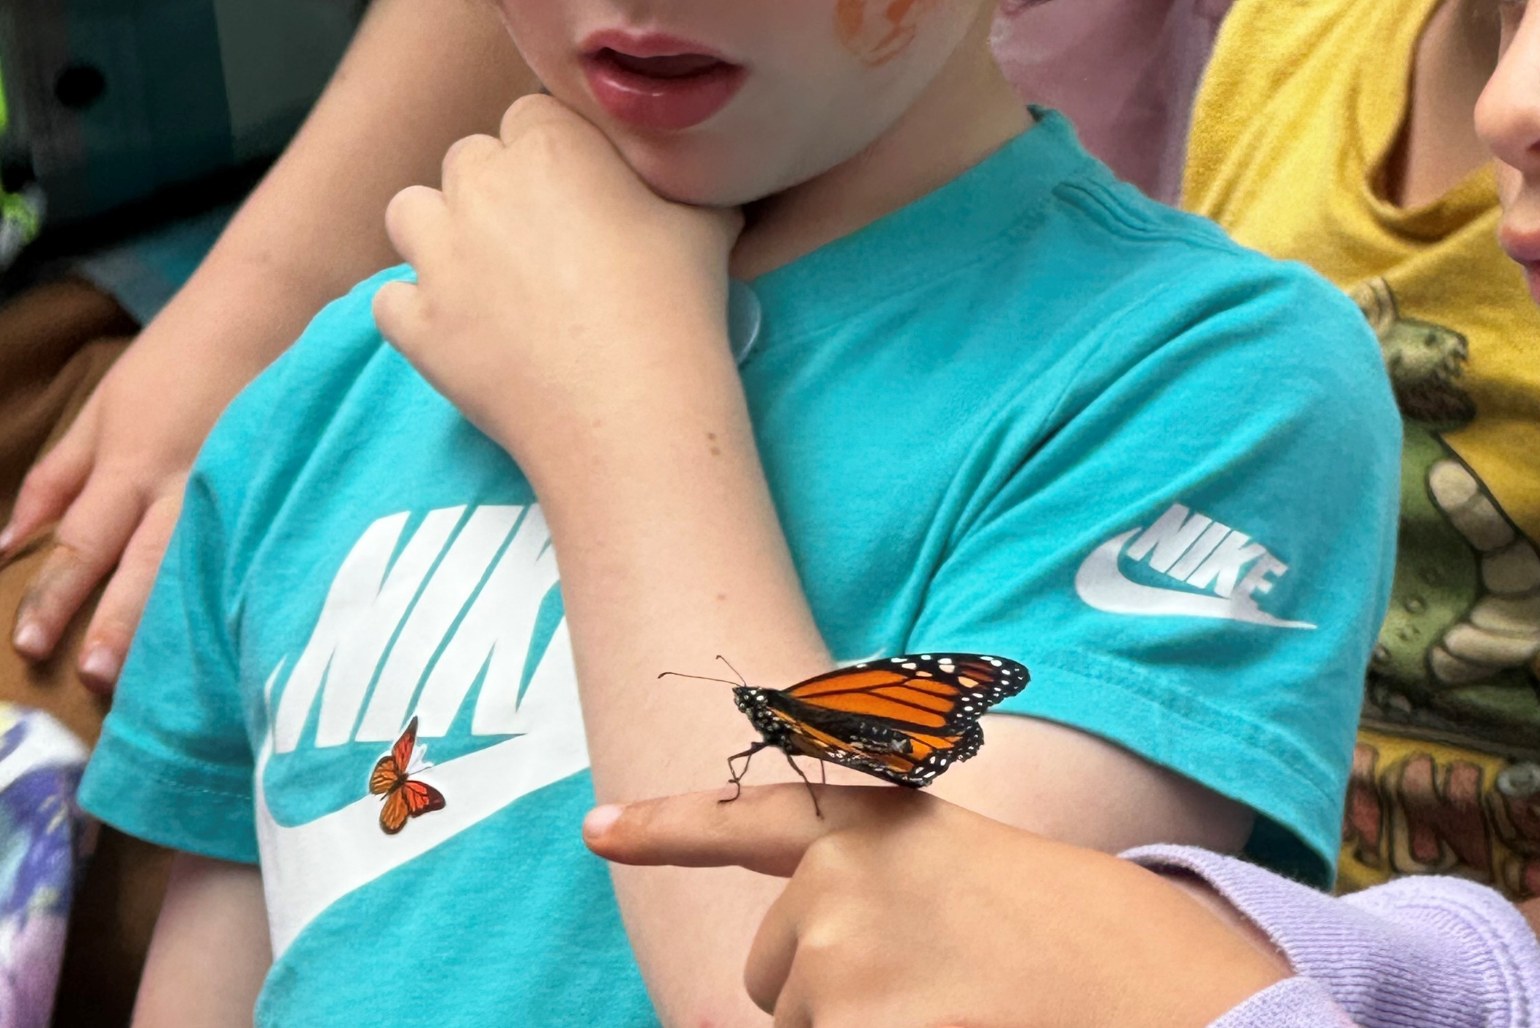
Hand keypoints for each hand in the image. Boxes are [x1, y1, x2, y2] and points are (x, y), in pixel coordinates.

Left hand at [2, 337, 249, 690]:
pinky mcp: (277, 488)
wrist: (274, 308)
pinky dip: (237, 586)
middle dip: (116, 622)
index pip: (84, 542)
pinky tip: (242, 626)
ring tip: (159, 674)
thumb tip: (10, 540)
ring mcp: (237, 489)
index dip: (55, 594)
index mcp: (132, 463)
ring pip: (199, 565)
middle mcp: (181, 485)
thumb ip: (58, 476)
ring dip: (173, 619)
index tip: (30, 644)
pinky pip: (249, 546)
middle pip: (142, 565)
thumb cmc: (183, 354)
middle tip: (94, 677)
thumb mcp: (105, 408)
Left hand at [374, 95, 742, 491]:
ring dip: (438, 233)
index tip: (580, 195)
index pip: (532, 117)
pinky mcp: (418, 324)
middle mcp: (482, 185)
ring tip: (483, 273)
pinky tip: (459, 331)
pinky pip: (390, 299)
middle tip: (541, 242)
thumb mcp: (705, 227)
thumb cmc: (674, 312)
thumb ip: (682, 193)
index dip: (555, 155)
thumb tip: (696, 196)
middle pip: (469, 159)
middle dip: (495, 190)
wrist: (630, 409)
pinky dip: (416, 311)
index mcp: (551, 145)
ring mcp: (439, 255)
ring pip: (409, 212)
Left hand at [585, 784, 1288, 1027]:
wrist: (1189, 993)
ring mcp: (840, 964)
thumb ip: (872, 908)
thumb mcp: (975, 893)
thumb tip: (732, 994)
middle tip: (955, 986)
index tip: (601, 827)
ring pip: (808, 1025)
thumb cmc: (1098, 948)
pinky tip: (966, 1018)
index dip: (672, 825)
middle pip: (781, 974)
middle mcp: (843, 883)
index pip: (753, 818)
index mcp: (887, 829)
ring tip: (975, 1008)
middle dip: (839, 992)